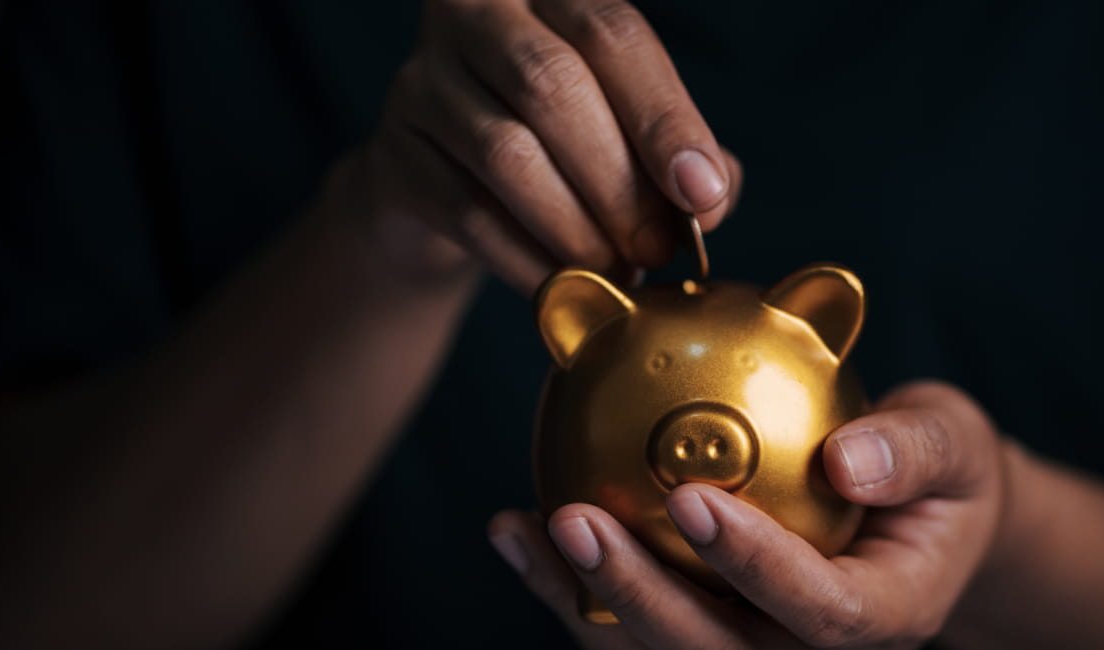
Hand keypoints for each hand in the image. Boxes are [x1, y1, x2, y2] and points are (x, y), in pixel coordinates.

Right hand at [344, 0, 742, 293]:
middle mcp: (475, 15)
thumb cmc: (561, 153)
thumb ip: (682, 152)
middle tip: (659, 248)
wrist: (445, 194)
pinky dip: (528, 261)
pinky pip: (467, 213)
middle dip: (620, 182)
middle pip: (554, 86)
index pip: (612, 35)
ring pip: (508, 154)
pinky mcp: (393, 155)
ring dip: (577, 229)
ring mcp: (422, 82)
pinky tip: (564, 287)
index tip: (704, 193)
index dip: (665, 118)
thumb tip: (711, 195)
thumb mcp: (628, 136)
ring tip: (617, 272)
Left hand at [489, 382, 1010, 647]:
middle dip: (642, 597)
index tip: (694, 500)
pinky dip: (568, 587)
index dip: (754, 567)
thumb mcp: (954, 446)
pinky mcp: (708, 630)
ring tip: (524, 532)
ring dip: (585, 600)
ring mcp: (755, 647)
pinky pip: (630, 625)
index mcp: (886, 612)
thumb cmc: (937, 475)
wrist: (918, 520)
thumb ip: (913, 451)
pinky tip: (514, 531)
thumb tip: (849, 457)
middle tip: (576, 521)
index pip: (822, 611)